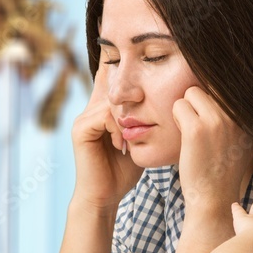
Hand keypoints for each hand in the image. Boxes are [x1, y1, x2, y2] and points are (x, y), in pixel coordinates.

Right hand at [70, 67, 143, 210]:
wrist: (104, 197)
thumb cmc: (123, 172)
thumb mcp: (139, 141)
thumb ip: (145, 121)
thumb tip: (171, 104)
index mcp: (104, 111)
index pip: (112, 79)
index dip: (122, 66)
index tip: (135, 55)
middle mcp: (91, 110)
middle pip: (114, 85)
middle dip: (131, 90)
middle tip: (144, 99)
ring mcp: (84, 119)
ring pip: (112, 101)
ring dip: (128, 118)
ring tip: (131, 140)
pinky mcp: (81, 129)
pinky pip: (104, 116)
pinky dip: (117, 128)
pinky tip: (122, 146)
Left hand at [172, 86, 252, 214]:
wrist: (214, 198)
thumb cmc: (222, 167)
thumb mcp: (240, 136)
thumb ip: (234, 111)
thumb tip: (225, 78)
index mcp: (250, 114)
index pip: (227, 82)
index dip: (212, 96)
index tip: (210, 117)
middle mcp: (238, 114)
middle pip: (208, 84)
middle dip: (199, 102)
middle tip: (201, 127)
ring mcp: (218, 121)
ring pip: (192, 92)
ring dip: (187, 109)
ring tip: (194, 132)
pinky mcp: (197, 130)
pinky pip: (179, 105)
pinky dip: (177, 118)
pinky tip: (186, 137)